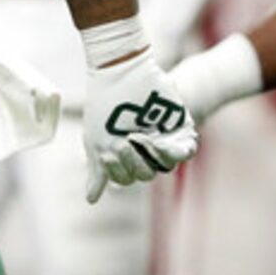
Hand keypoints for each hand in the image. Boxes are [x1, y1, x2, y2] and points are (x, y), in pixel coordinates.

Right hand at [81, 49, 196, 203]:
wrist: (123, 73)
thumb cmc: (105, 106)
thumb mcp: (95, 141)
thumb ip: (97, 172)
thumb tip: (91, 201)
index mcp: (124, 154)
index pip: (126, 178)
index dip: (120, 171)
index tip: (109, 151)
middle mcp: (144, 150)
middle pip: (145, 174)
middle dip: (134, 162)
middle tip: (123, 141)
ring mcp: (163, 140)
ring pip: (164, 167)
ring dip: (151, 156)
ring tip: (139, 136)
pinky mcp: (181, 129)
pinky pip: (184, 153)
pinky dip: (174, 153)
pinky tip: (161, 144)